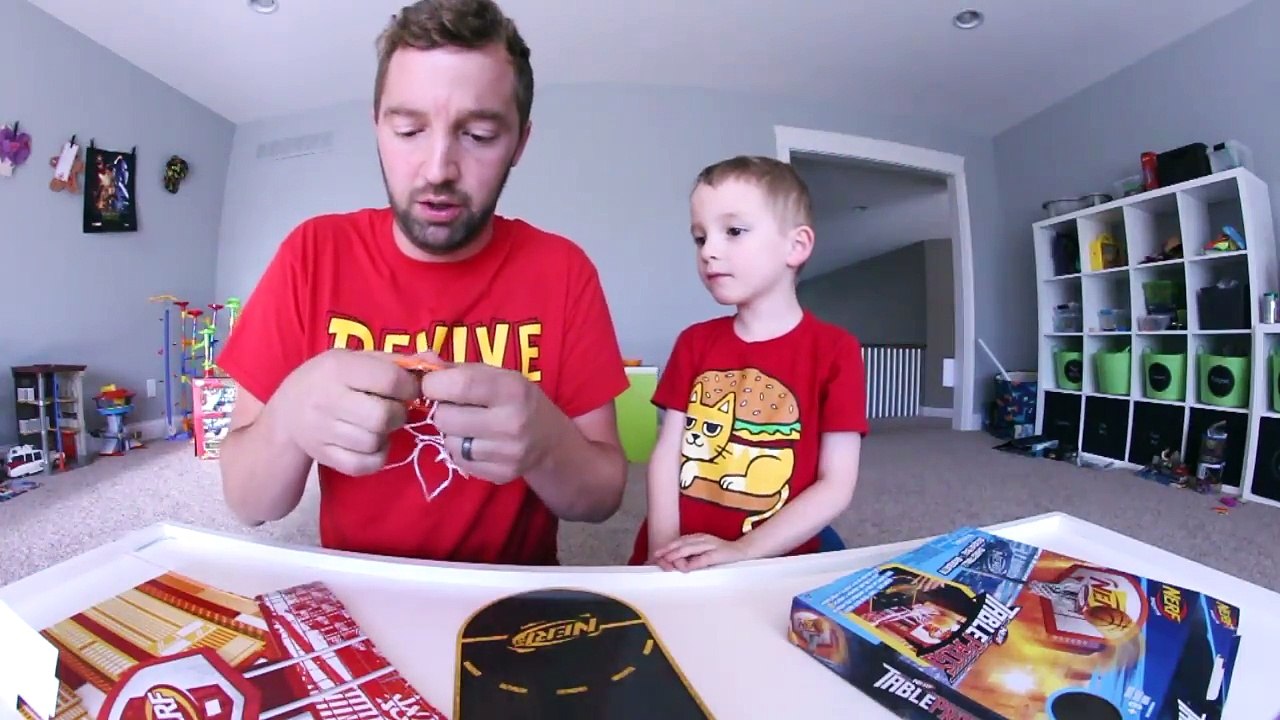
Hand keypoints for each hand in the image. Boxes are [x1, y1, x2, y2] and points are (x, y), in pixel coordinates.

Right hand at [266, 349, 418, 475]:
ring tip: (377, 424)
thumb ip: (397, 362)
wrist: (286, 413)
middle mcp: (326, 399)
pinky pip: (365, 464)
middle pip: (383, 416)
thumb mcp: (357, 360)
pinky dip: (377, 456)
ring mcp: (322, 431)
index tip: (407, 390)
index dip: (409, 387)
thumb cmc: (331, 380)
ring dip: (386, 435)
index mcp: (337, 368)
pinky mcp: (324, 456)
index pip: (389, 380)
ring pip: (375, 442)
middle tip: (392, 410)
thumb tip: (436, 362)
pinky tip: (371, 443)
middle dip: (398, 414)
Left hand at [416, 350, 558, 483]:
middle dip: (443, 410)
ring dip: (452, 432)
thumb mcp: (497, 375)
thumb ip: (458, 369)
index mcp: (512, 389)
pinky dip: (460, 451)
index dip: (434, 384)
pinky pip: (458, 461)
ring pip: (448, 442)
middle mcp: (511, 422)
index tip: (433, 385)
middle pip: (445, 418)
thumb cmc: (518, 398)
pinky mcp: (500, 475)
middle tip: (456, 407)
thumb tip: (420, 359)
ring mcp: (507, 453)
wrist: (551, 439)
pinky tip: (476, 442)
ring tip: (469, 425)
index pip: (458, 385)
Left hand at [651, 533, 749, 571]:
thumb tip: (676, 563)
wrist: (742, 550)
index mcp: (698, 538)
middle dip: (668, 550)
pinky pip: (703, 559)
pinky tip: (686, 567)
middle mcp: (702, 539)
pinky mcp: (718, 554)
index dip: (667, 547)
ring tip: (666, 559)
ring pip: (689, 548)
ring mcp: (710, 545)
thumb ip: (692, 555)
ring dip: (676, 554)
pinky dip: (693, 563)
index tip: (656, 554)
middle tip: (656, 555)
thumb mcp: (704, 551)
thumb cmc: (722, 553)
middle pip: (681, 543)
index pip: (680, 541)